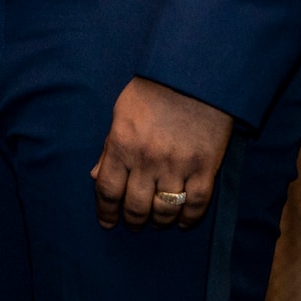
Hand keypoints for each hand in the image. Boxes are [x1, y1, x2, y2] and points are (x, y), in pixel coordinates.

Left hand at [90, 76, 233, 229]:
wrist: (193, 77)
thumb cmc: (151, 93)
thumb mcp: (120, 115)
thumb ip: (108, 149)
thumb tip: (96, 177)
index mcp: (121, 146)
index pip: (108, 190)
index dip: (106, 212)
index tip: (107, 222)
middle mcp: (147, 161)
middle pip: (136, 206)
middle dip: (132, 220)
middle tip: (133, 223)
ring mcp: (177, 166)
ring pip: (165, 211)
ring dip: (158, 222)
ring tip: (156, 222)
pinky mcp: (205, 168)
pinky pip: (196, 204)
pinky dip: (188, 219)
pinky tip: (182, 222)